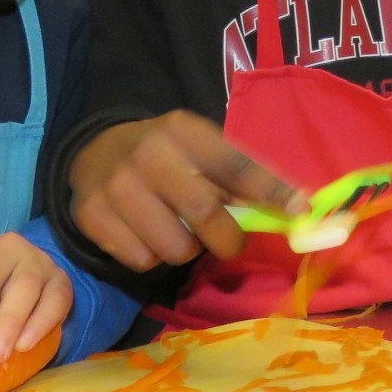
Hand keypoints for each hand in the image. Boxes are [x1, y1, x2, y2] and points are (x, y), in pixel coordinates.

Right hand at [67, 110, 305, 272]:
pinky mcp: (91, 216)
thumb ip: (242, 177)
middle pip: (206, 214)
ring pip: (175, 248)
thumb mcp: (200, 150)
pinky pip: (143, 261)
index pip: (235, 164)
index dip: (271, 191)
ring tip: (177, 228)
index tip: (299, 210)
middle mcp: (148, 154)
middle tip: (230, 242)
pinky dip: (152, 256)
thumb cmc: (166, 155)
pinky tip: (145, 233)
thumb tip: (300, 207)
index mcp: (182, 130)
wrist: (96, 152)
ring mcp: (115, 186)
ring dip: (187, 249)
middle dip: (229, 239)